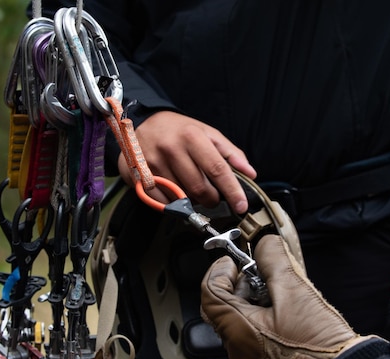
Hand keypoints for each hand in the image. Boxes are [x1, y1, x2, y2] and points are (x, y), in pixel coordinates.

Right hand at [118, 111, 256, 212]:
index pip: (217, 169)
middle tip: (212, 196)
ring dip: (192, 201)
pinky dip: (174, 203)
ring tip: (191, 188)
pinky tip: (175, 191)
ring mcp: (153, 164)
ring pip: (182, 198)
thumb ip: (230, 153)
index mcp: (192, 137)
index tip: (241, 205)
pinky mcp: (139, 176)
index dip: (232, 190)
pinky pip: (163, 202)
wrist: (143, 122)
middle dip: (211, 199)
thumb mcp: (207, 133)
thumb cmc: (179, 130)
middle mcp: (171, 149)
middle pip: (199, 189)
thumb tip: (250, 173)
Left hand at [201, 234, 371, 358]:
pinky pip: (253, 336)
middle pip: (223, 306)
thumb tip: (264, 243)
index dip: (219, 270)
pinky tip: (286, 311)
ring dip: (253, 300)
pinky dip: (262, 318)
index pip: (210, 292)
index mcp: (237, 329)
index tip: (234, 259)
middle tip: (260, 272)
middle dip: (239, 284)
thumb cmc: (317, 346)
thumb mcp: (295, 291)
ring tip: (279, 291)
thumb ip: (274, 261)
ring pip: (239, 321)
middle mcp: (237, 348)